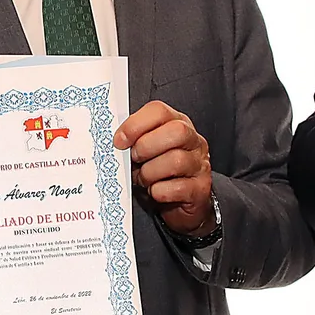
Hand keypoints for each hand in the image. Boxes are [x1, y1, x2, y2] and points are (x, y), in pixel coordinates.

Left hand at [114, 101, 213, 235]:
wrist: (181, 203)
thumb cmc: (159, 173)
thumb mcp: (147, 151)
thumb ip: (135, 141)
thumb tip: (114, 141)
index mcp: (177, 124)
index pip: (159, 111)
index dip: (136, 124)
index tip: (119, 141)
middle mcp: (193, 141)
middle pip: (176, 131)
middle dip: (146, 146)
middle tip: (134, 160)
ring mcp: (199, 165)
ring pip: (176, 160)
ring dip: (150, 173)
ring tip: (143, 179)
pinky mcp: (200, 189)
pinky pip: (176, 188)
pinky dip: (158, 192)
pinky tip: (155, 192)